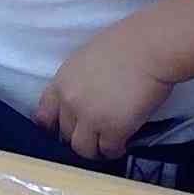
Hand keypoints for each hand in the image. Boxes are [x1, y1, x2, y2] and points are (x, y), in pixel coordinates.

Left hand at [35, 16, 172, 160]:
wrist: (150, 47)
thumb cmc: (127, 44)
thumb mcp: (88, 58)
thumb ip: (80, 81)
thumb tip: (86, 98)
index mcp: (62, 82)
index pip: (44, 115)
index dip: (53, 127)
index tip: (64, 130)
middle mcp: (70, 102)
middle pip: (65, 134)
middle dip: (79, 137)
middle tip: (94, 136)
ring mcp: (90, 118)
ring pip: (83, 149)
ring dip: (95, 149)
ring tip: (107, 146)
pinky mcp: (113, 129)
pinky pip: (109, 150)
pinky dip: (115, 150)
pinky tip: (123, 144)